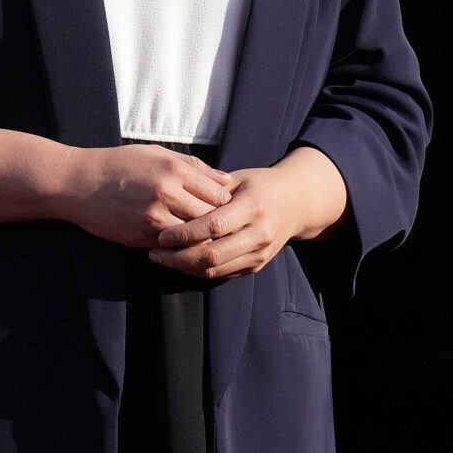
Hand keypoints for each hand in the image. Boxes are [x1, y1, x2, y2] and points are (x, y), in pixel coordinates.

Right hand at [58, 143, 235, 248]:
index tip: (230, 209)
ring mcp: (153, 217)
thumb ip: (194, 167)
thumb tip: (225, 181)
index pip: (219, 195)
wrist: (78, 183)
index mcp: (174, 170)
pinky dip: (180, 248)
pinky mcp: (140, 236)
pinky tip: (184, 245)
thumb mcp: (158, 154)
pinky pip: (171, 248)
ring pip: (194, 237)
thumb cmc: (120, 164)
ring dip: (202, 240)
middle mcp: (167, 193)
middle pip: (211, 218)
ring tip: (208, 239)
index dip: (228, 205)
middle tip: (227, 230)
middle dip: (220, 225)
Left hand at [148, 146, 347, 279]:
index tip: (161, 234)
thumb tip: (174, 196)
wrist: (297, 202)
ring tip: (162, 257)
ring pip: (215, 270)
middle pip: (212, 255)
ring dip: (184, 267)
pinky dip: (198, 270)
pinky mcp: (257, 265)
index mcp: (254, 206)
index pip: (214, 226)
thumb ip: (209, 189)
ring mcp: (260, 253)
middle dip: (178, 257)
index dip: (185, 233)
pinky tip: (181, 261)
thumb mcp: (239, 178)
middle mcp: (260, 233)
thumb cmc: (260, 185)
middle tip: (155, 251)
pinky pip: (222, 274)